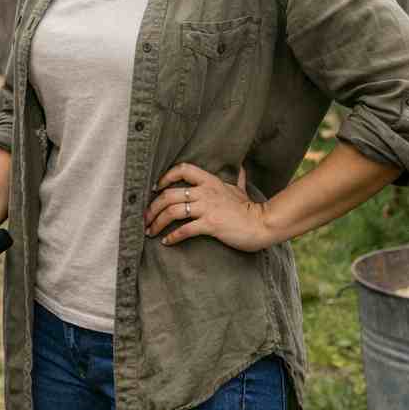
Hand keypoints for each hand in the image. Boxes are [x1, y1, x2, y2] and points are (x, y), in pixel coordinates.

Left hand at [144, 162, 276, 252]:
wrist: (263, 224)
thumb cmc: (249, 209)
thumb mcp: (240, 189)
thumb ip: (236, 178)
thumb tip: (240, 167)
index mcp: (210, 181)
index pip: (182, 169)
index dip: (165, 177)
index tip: (155, 189)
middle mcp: (205, 192)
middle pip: (168, 195)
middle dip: (152, 208)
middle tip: (145, 218)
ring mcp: (207, 208)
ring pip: (172, 212)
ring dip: (157, 223)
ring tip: (150, 231)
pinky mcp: (211, 225)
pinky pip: (184, 230)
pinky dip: (172, 236)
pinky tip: (166, 242)